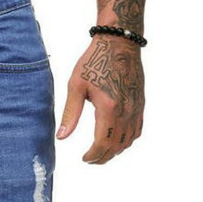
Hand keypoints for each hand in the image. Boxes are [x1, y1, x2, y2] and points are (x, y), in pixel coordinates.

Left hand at [56, 35, 144, 163]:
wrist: (120, 41)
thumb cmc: (95, 60)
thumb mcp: (76, 86)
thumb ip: (70, 114)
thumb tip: (62, 137)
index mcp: (108, 107)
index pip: (102, 142)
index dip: (93, 155)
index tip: (84, 159)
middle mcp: (126, 110)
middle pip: (116, 145)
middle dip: (103, 156)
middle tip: (90, 159)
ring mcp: (136, 107)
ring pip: (128, 140)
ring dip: (115, 150)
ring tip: (101, 152)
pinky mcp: (141, 103)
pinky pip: (137, 129)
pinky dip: (127, 140)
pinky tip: (116, 139)